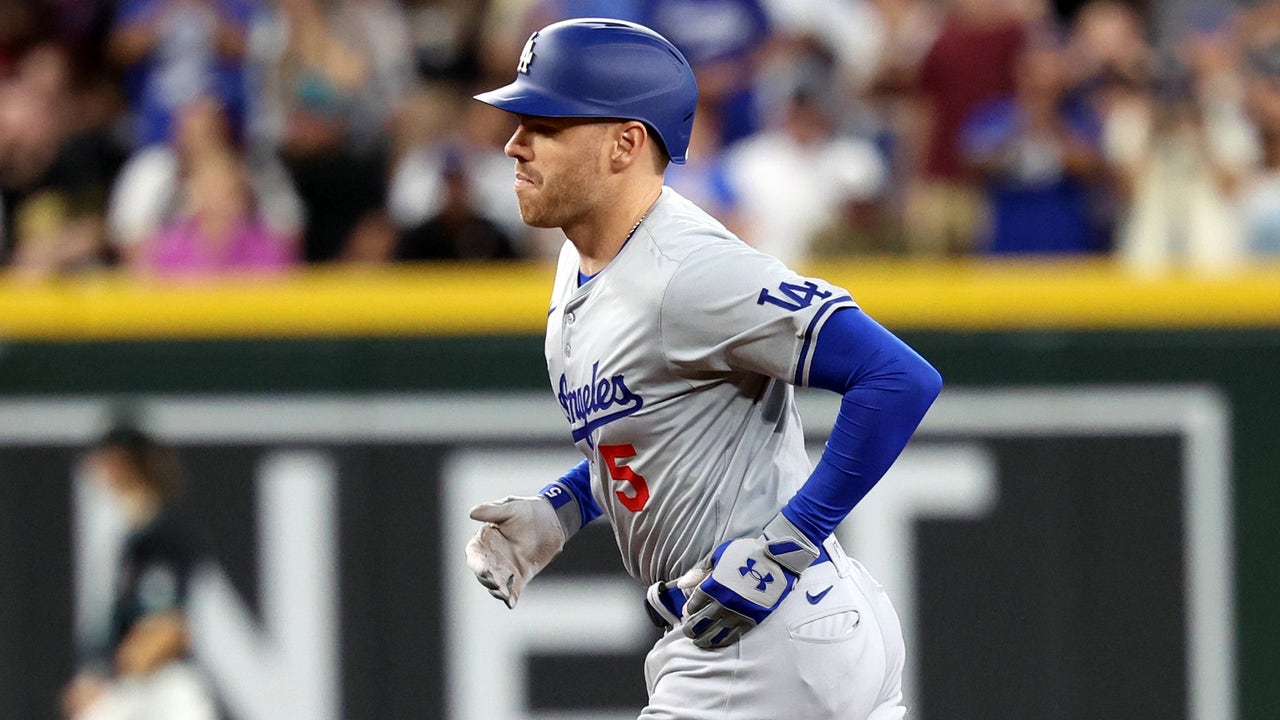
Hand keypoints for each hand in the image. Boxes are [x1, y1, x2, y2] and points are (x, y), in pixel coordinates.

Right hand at [466, 495, 565, 607]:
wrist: (552, 519)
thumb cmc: (527, 509)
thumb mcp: (510, 507)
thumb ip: (492, 511)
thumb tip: (472, 512)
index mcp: (485, 540)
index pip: (475, 553)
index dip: (476, 562)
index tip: (481, 568)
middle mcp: (492, 557)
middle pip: (483, 572)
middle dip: (487, 579)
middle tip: (494, 583)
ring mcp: (506, 568)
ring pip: (496, 583)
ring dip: (497, 590)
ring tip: (502, 593)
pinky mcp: (520, 576)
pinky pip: (513, 589)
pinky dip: (511, 597)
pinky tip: (511, 603)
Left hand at [681, 514, 819, 648]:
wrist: (776, 560)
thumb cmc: (745, 554)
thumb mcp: (718, 555)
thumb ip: (699, 570)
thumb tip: (681, 584)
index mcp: (713, 585)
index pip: (694, 604)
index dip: (689, 610)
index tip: (687, 613)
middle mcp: (722, 602)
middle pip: (701, 622)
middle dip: (692, 629)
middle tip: (688, 632)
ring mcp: (737, 613)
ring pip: (715, 633)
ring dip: (704, 639)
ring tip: (699, 642)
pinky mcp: (751, 620)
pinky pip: (733, 635)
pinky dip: (723, 641)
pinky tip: (717, 643)